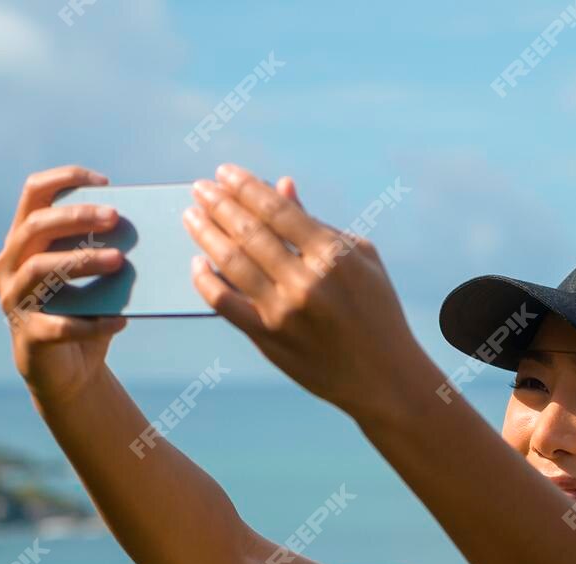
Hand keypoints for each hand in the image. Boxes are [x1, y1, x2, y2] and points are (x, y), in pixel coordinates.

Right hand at [0, 165, 129, 402]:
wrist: (69, 375)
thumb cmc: (83, 314)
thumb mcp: (91, 277)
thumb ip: (101, 248)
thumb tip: (136, 225)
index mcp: (22, 242)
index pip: (34, 194)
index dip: (65, 180)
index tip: (105, 182)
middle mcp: (8, 266)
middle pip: (35, 227)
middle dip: (77, 217)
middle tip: (116, 217)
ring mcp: (13, 301)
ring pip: (41, 269)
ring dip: (82, 261)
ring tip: (120, 261)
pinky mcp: (28, 337)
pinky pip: (61, 325)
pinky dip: (93, 322)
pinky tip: (121, 320)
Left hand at [184, 163, 423, 419]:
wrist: (383, 377)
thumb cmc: (375, 311)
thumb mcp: (359, 259)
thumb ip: (315, 223)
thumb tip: (280, 186)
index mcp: (333, 256)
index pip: (277, 210)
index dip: (245, 187)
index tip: (224, 173)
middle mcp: (306, 282)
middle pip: (248, 231)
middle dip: (219, 203)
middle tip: (200, 188)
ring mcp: (284, 312)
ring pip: (230, 262)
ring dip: (205, 234)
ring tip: (192, 215)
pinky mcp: (268, 339)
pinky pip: (224, 304)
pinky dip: (205, 281)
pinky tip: (198, 263)